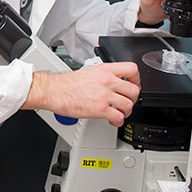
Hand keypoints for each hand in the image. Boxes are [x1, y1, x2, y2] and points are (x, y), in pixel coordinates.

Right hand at [22, 62, 140, 126]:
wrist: (54, 91)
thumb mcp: (89, 71)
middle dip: (133, 99)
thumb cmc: (66, 83)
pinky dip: (118, 121)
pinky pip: (119, 117)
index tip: (134, 84)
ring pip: (129, 105)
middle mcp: (107, 81)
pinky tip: (113, 120)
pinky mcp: (100, 109)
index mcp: (105, 70)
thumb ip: (103, 76)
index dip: (137, 79)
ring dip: (126, 112)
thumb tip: (112, 82)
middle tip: (127, 102)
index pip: (132, 69)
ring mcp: (104, 95)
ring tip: (120, 113)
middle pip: (134, 90)